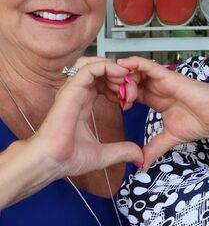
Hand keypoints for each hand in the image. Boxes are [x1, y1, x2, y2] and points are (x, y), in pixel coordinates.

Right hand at [35, 59, 142, 175]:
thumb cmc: (68, 158)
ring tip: (125, 80)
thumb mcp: (104, 154)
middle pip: (100, 71)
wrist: (52, 162)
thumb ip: (122, 151)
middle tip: (131, 89)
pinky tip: (120, 75)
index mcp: (83, 104)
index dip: (118, 85)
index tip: (130, 99)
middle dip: (119, 76)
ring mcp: (73, 90)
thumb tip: (138, 155)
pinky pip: (89, 68)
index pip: (101, 83)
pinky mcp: (71, 89)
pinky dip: (106, 67)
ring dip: (113, 68)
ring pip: (93, 64)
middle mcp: (78, 94)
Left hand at [116, 56, 208, 166]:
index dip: (115, 96)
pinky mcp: (169, 75)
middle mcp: (156, 86)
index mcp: (155, 98)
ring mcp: (162, 79)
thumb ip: (153, 149)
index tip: (105, 106)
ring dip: (121, 77)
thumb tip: (140, 166)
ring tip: (114, 88)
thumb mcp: (169, 139)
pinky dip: (133, 63)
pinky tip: (121, 66)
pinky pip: (147, 65)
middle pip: (127, 79)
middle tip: (106, 96)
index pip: (128, 92)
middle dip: (114, 85)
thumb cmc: (201, 123)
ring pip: (134, 71)